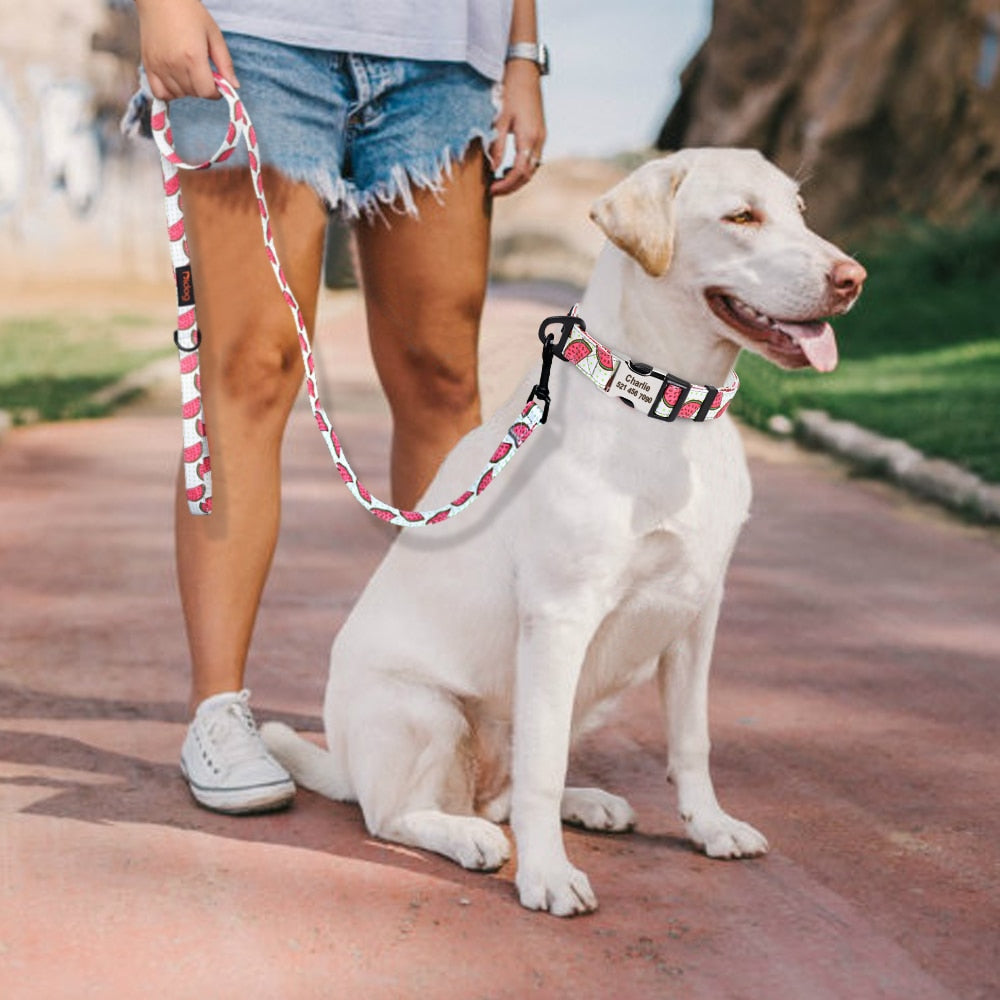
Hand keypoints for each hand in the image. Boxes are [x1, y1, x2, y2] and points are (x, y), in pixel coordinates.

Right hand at [135, 0, 238, 100]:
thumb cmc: (189, 11)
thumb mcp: (214, 34)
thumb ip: (225, 63)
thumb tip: (234, 86)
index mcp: (193, 57)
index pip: (207, 92)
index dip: (216, 91)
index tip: (216, 82)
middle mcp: (174, 65)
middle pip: (194, 94)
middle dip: (202, 87)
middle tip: (202, 71)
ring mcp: (159, 66)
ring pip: (178, 94)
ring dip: (187, 89)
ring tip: (188, 71)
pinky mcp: (148, 65)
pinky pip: (159, 93)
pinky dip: (169, 92)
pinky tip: (175, 80)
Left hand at [489, 59, 545, 196]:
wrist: (524, 69)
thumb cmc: (509, 90)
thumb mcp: (499, 118)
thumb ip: (496, 146)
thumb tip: (492, 169)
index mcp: (529, 138)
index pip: (520, 173)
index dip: (505, 186)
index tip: (491, 190)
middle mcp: (539, 140)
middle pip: (528, 175)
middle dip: (512, 186)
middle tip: (494, 191)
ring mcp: (542, 136)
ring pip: (533, 168)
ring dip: (517, 178)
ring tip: (499, 181)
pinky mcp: (540, 132)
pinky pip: (534, 158)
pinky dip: (522, 168)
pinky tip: (509, 168)